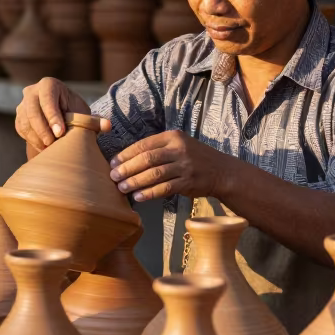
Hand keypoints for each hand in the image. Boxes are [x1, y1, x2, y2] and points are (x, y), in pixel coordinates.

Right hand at [14, 77, 97, 151]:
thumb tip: (107, 126)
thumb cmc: (73, 112)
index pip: (47, 99)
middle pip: (32, 110)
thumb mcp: (83, 113)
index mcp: (49, 84)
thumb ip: (94, 120)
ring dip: (37, 137)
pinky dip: (32, 140)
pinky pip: (22, 130)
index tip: (60, 133)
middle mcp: (32, 91)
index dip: (53, 116)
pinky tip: (43, 148)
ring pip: (25, 121)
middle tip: (52, 143)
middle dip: (42, 129)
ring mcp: (22, 105)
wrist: (60, 117)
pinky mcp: (19, 118)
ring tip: (50, 148)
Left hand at [108, 130, 235, 201]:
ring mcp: (185, 166)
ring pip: (154, 174)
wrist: (221, 171)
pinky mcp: (188, 182)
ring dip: (135, 182)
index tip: (112, 163)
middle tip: (113, 176)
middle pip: (147, 158)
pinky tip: (138, 197)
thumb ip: (158, 149)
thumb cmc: (194, 158)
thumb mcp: (178, 145)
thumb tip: (127, 160)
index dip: (126, 154)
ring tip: (122, 188)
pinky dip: (150, 193)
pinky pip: (165, 188)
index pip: (144, 144)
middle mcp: (179, 149)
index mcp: (173, 137)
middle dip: (127, 168)